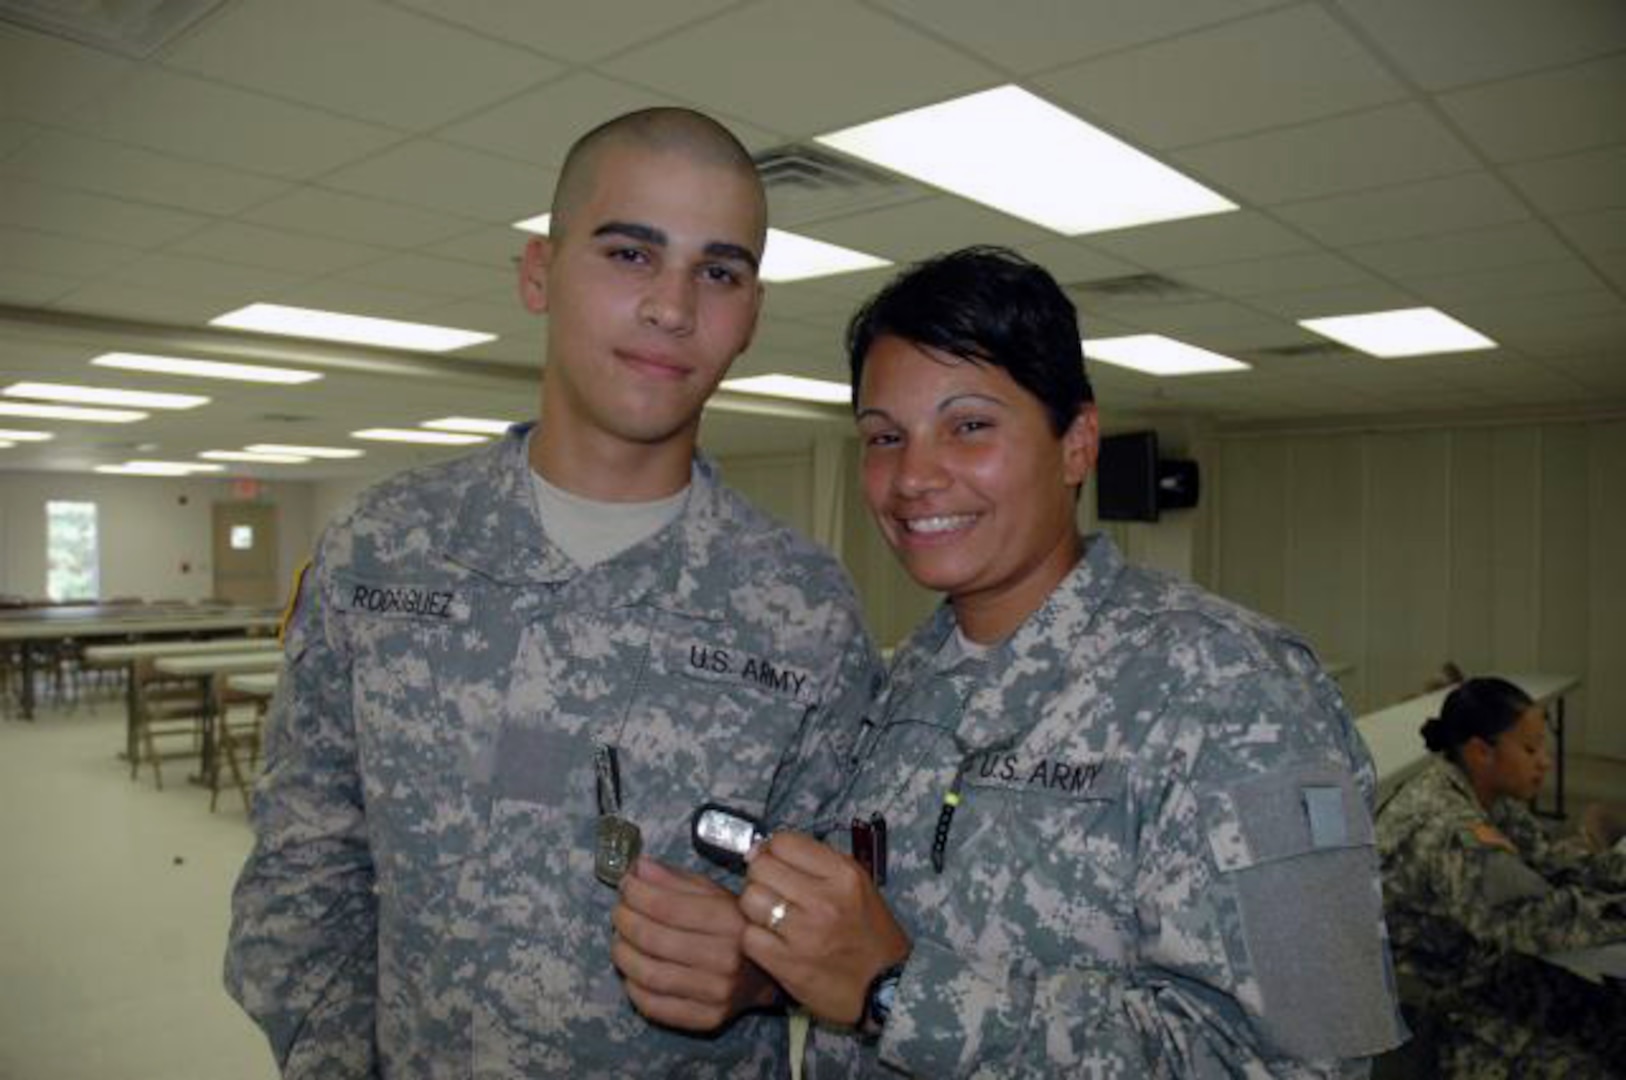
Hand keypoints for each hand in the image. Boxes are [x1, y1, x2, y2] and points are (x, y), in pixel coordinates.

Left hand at [611, 857, 779, 1031]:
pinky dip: (633, 987)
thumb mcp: (714, 894)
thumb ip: (675, 881)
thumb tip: (637, 868)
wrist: (765, 975)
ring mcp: (716, 993)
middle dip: (624, 920)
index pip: (666, 906)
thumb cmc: (735, 927)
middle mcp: (726, 959)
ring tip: (620, 940)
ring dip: (623, 954)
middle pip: (653, 939)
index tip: (625, 883)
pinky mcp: (707, 1018)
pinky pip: (654, 1006)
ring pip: (649, 975)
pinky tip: (633, 971)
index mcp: (730, 920)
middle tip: (618, 911)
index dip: (636, 892)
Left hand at [740, 830, 909, 1025]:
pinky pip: (749, 936)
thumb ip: (815, 862)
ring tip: (770, 915)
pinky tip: (770, 940)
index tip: (776, 862)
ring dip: (754, 907)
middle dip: (760, 876)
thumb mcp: (857, 884)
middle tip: (772, 889)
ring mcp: (804, 933)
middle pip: (761, 868)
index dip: (773, 849)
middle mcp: (824, 900)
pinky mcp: (787, 964)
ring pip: (749, 899)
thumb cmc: (868, 933)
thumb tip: (762, 849)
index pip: (784, 842)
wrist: (884, 986)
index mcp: (843, 875)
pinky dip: (754, 937)